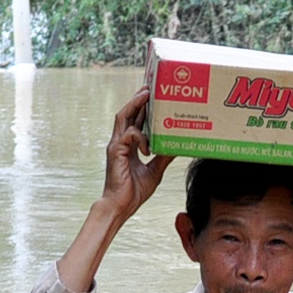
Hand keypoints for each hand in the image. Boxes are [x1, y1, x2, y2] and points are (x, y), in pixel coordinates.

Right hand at [100, 86, 174, 222]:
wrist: (121, 206)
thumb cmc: (134, 191)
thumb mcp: (155, 171)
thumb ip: (164, 157)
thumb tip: (177, 147)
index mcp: (129, 145)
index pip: (135, 120)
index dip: (143, 107)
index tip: (153, 95)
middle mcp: (120, 142)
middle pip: (128, 112)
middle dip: (138, 98)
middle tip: (150, 86)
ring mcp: (116, 145)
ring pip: (123, 116)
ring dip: (134, 104)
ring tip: (146, 94)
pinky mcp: (115, 151)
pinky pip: (129, 135)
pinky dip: (141, 137)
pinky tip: (149, 147)